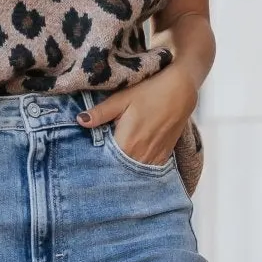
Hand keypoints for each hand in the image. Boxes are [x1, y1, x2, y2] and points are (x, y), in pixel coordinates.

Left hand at [78, 60, 196, 166]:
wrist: (181, 90)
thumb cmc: (149, 91)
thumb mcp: (121, 99)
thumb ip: (100, 113)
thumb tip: (80, 121)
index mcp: (126, 143)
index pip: (105, 162)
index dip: (96, 162)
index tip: (87, 161)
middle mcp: (140, 155)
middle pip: (119, 170)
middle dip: (109, 167)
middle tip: (98, 163)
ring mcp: (154, 157)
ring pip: (133, 172)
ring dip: (124, 169)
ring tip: (115, 162)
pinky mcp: (164, 156)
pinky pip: (147, 169)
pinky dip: (138, 167)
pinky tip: (132, 160)